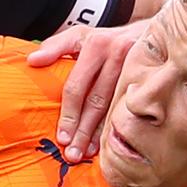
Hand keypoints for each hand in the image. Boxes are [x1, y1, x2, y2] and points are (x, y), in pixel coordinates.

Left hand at [26, 19, 150, 161]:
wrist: (154, 32)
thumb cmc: (108, 39)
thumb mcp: (81, 35)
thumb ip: (55, 46)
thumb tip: (32, 62)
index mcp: (96, 45)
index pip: (77, 86)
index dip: (69, 114)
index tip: (62, 137)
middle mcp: (118, 55)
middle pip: (96, 101)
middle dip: (83, 130)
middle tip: (73, 153)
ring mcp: (136, 68)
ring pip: (114, 108)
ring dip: (100, 134)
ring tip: (87, 153)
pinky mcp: (149, 80)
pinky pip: (130, 108)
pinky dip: (118, 126)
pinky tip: (109, 143)